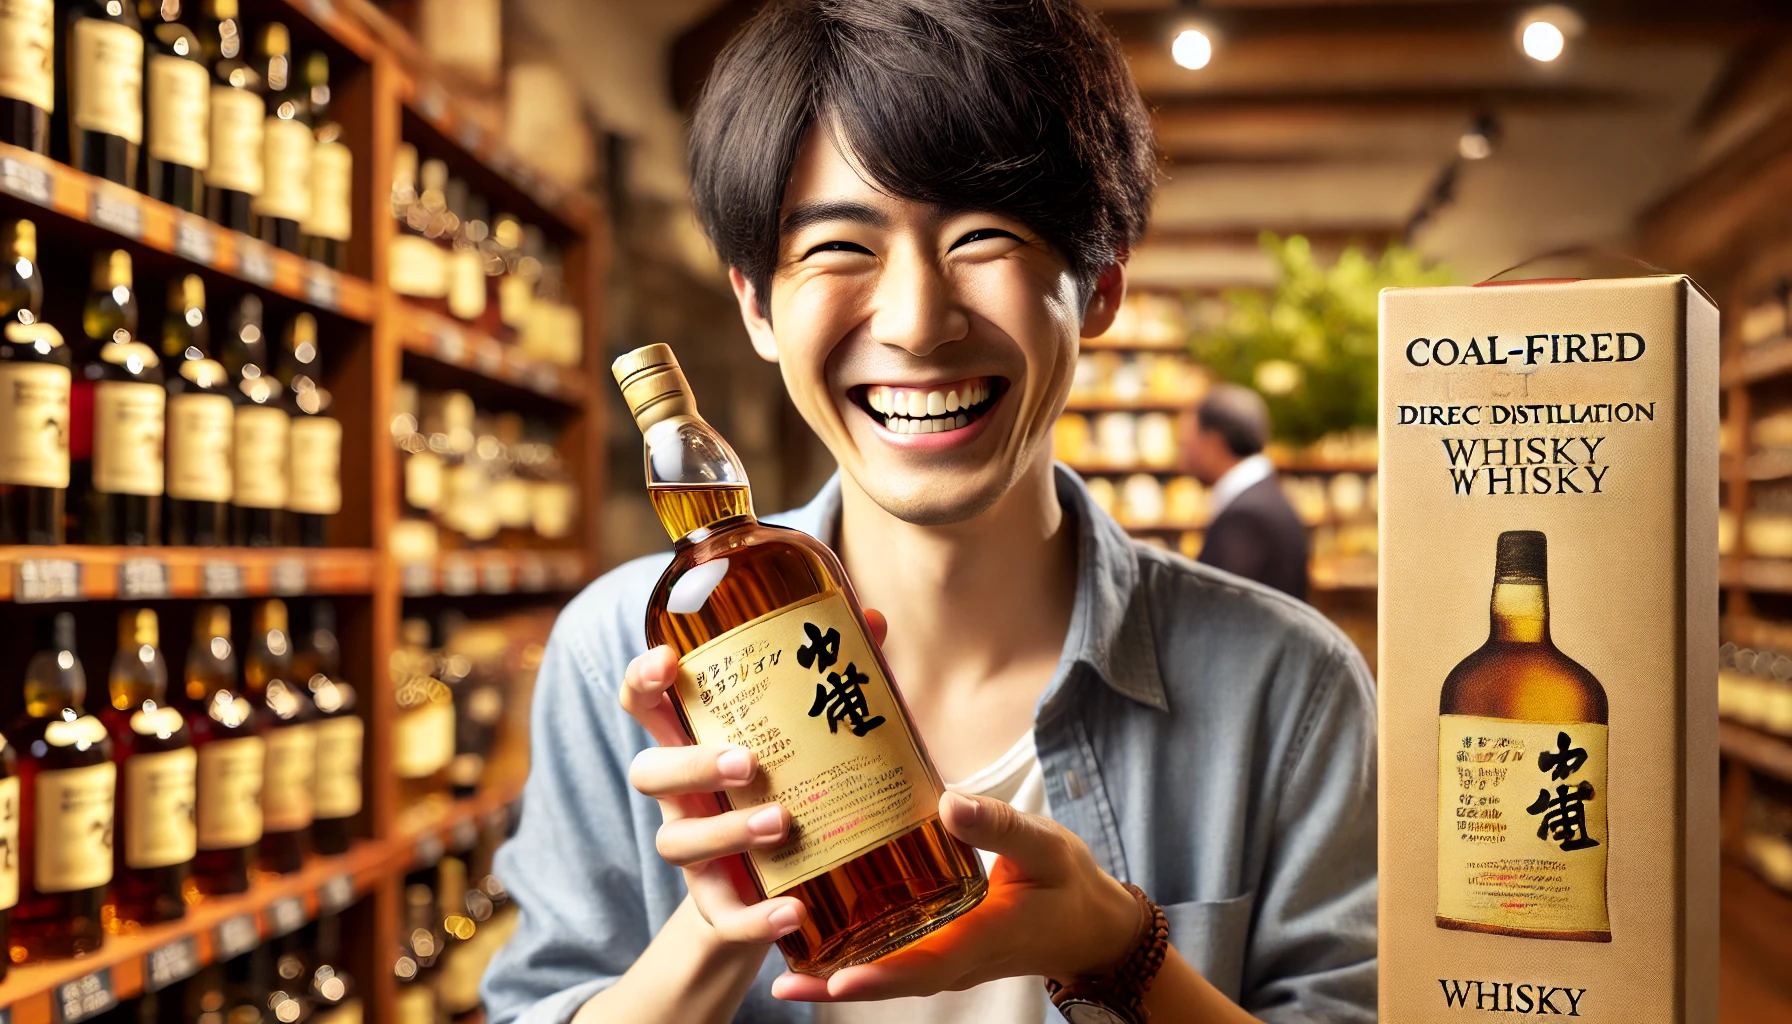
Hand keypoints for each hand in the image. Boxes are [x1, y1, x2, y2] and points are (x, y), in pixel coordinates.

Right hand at [619, 610, 890, 946]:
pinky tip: (793, 910)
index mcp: (696, 743)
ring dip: (727, 832)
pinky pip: (722, 917)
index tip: (668, 661)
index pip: (644, 704)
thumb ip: (833, 680)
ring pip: (677, 843)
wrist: (786, 892)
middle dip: (692, 764)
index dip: (643, 680)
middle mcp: (684, 797)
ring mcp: (696, 851)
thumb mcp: (806, 739)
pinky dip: (754, 918)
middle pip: (648, 772)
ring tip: (784, 823)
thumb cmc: (792, 790)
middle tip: (749, 762)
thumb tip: (875, 621)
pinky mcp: (718, 905)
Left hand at [769, 791, 1143, 1001]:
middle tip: (781, 981)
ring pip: (889, 973)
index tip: (836, 980)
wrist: (1091, 925)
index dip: (880, 975)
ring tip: (784, 964)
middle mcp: (959, 958)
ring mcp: (950, 959)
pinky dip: (860, 954)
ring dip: (838, 972)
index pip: (925, 965)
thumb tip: (949, 804)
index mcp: (983, 936)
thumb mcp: (1045, 845)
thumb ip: (999, 827)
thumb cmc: (1069, 884)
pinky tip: (822, 934)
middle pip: (891, 979)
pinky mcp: (945, 949)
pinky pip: (898, 959)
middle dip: (835, 982)